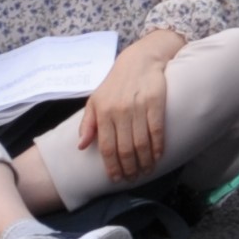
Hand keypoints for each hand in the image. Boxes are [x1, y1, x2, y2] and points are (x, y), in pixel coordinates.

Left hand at [75, 42, 173, 183]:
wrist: (140, 60)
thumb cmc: (115, 83)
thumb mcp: (95, 101)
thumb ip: (88, 124)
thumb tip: (80, 147)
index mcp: (103, 112)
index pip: (106, 147)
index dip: (111, 166)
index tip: (115, 178)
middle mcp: (120, 111)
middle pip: (124, 148)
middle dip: (129, 168)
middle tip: (132, 178)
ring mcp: (138, 106)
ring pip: (141, 143)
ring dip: (144, 161)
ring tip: (146, 171)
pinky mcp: (156, 101)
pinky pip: (156, 130)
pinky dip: (157, 147)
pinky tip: (158, 156)